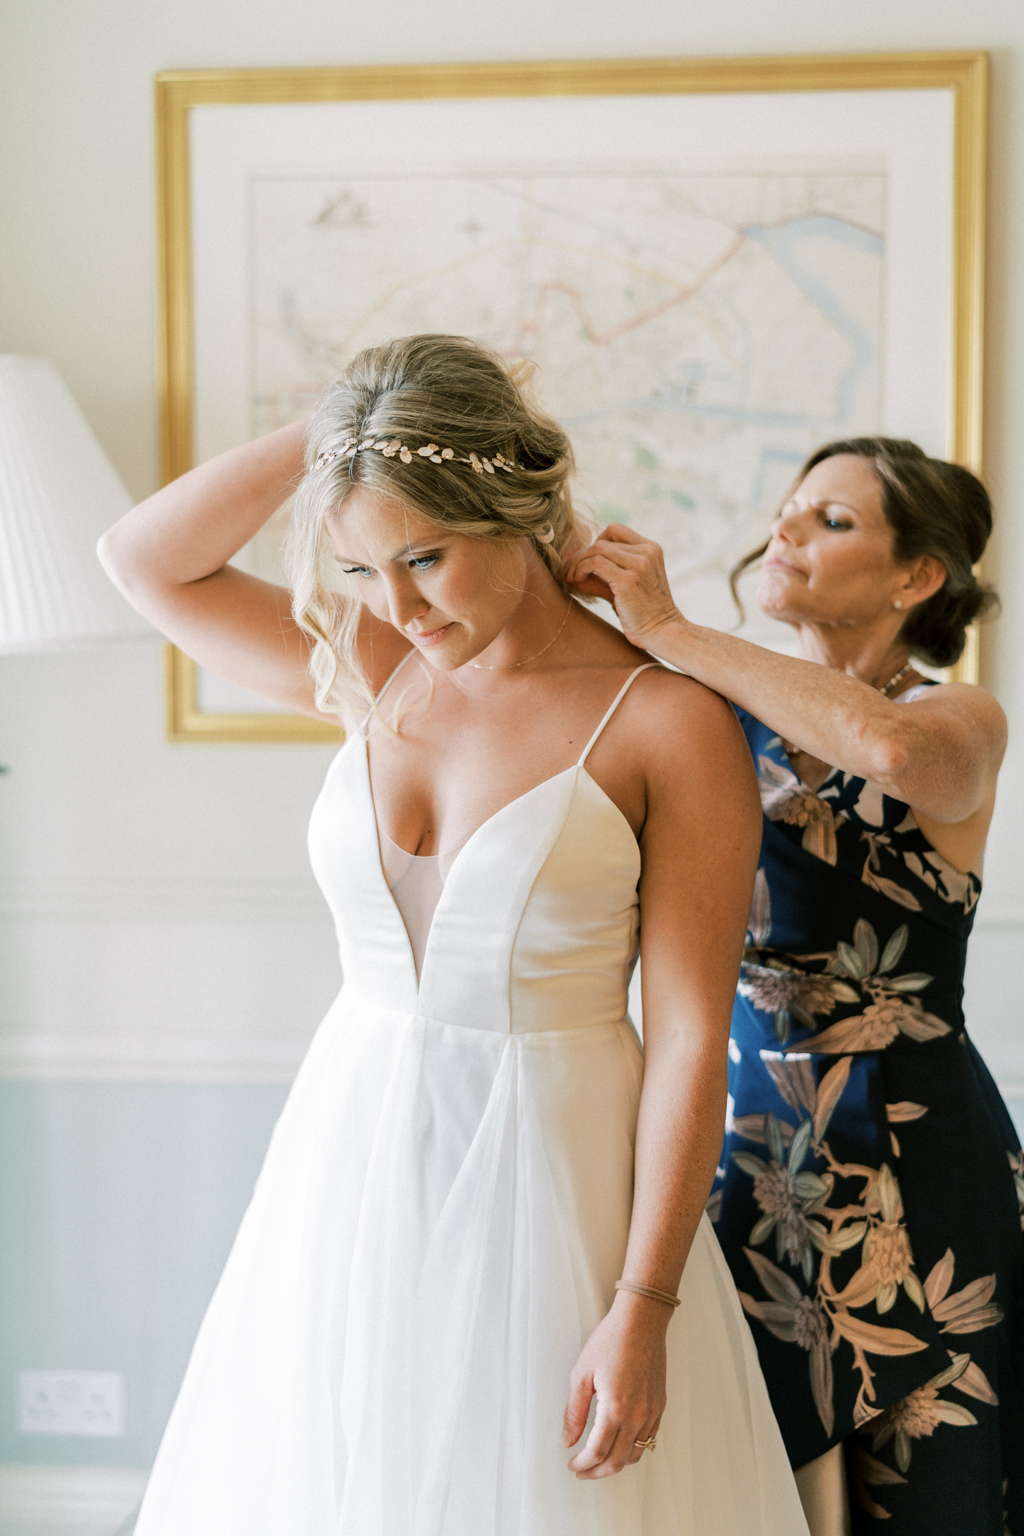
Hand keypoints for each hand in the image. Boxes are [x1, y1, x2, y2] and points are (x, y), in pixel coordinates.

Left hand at [561, 1292, 667, 1478]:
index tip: (571, 1465)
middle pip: (617, 1461)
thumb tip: (567, 1440)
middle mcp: (637, 1416)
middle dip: (597, 1472)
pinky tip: (620, 1444)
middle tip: (582, 1471)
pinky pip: (648, 1439)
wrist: (641, 1321)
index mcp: (615, 1409)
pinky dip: (633, 1450)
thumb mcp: (582, 1374)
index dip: (582, 1464)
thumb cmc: (610, 1341)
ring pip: (635, 1454)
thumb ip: (574, 1412)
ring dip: (615, 1464)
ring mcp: (652, 1412)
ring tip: (598, 1461)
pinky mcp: (660, 1405)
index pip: (597, 1452)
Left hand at [565, 524, 682, 646]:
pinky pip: (595, 563)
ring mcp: (639, 565)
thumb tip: (570, 570)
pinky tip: (577, 581)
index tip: (589, 562)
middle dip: (581, 555)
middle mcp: (647, 552)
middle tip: (570, 572)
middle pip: (602, 541)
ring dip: (578, 563)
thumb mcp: (626, 585)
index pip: (615, 530)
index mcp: (651, 549)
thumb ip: (604, 574)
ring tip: (573, 578)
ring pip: (596, 549)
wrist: (662, 632)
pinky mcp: (628, 580)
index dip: (597, 542)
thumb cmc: (643, 613)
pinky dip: (580, 569)